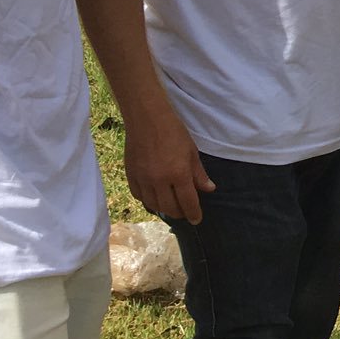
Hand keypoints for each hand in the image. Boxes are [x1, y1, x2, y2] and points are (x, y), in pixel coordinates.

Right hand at [122, 111, 215, 225]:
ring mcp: (143, 179)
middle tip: (185, 212)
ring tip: (171, 206)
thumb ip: (199, 174)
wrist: (147, 119)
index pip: (188, 202)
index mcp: (178, 174)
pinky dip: (148, 200)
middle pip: (169, 208)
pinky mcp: (130, 175)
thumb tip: (209, 189)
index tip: (197, 219)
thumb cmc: (174, 132)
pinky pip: (139, 196)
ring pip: (153, 205)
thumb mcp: (192, 152)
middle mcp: (159, 181)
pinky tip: (154, 198)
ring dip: (164, 209)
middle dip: (180, 213)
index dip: (194, 213)